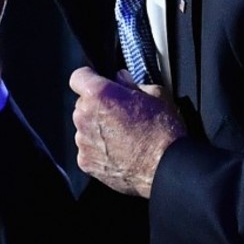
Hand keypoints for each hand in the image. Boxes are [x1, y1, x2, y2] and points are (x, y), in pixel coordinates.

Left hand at [69, 67, 186, 198]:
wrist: (164, 167)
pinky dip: (98, 150)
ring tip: (123, 136)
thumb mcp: (155, 95)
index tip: (98, 83)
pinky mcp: (85, 161)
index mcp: (99, 94)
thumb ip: (131, 83)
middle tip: (120, 113)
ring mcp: (83, 140)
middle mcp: (84, 116)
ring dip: (97, 129)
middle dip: (97, 106)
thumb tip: (122, 79)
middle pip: (82, 104)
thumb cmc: (162, 132)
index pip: (78, 76)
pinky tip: (119, 152)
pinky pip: (87, 149)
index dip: (90, 78)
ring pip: (84, 127)